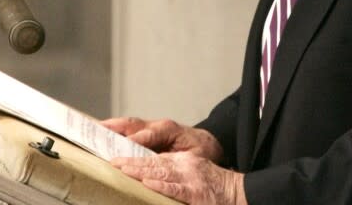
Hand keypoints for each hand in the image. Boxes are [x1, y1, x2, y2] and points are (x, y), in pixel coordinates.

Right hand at [102, 117, 223, 162]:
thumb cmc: (201, 150)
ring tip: (91, 129)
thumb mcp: (194, 156)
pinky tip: (101, 134)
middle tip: (94, 129)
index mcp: (169, 129)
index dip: (132, 141)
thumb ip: (177, 159)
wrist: (208, 143)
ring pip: (127, 125)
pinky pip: (128, 130)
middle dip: (114, 127)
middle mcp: (157, 126)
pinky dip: (114, 131)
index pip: (147, 135)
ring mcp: (151, 128)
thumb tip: (160, 165)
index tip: (119, 148)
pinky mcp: (147, 133)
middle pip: (132, 125)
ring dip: (110, 127)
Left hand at [112, 152, 245, 204]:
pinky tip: (148, 183)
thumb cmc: (214, 187)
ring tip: (122, 169)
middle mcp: (185, 165)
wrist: (239, 192)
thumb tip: (149, 178)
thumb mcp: (193, 174)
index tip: (117, 159)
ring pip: (160, 172)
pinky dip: (161, 185)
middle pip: (153, 162)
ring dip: (140, 170)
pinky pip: (175, 189)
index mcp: (182, 161)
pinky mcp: (195, 193)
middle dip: (131, 162)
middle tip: (112, 162)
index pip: (155, 157)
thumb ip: (172, 175)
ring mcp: (190, 178)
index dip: (135, 157)